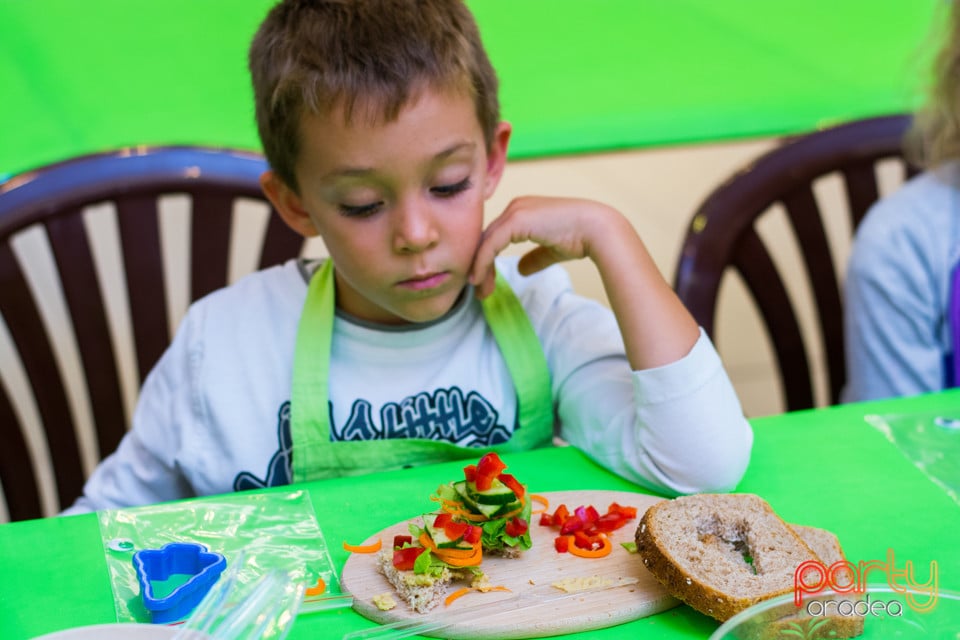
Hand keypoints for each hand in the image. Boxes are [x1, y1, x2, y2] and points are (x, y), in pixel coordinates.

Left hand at [470, 196, 619, 298]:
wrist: (597, 230)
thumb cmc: (580, 237)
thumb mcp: (551, 250)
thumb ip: (535, 257)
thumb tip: (521, 270)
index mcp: (522, 211)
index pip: (496, 237)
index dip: (487, 260)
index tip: (485, 283)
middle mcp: (515, 207)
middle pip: (487, 239)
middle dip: (481, 266)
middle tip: (479, 290)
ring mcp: (515, 212)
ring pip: (486, 242)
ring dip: (480, 268)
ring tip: (479, 290)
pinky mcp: (515, 220)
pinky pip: (491, 244)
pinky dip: (483, 263)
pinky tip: (481, 280)